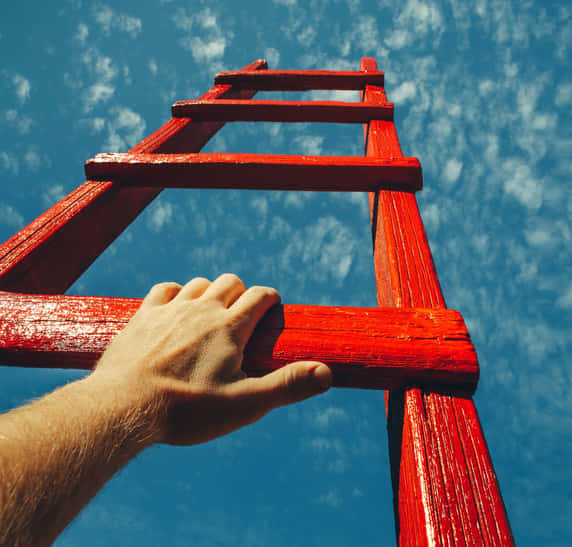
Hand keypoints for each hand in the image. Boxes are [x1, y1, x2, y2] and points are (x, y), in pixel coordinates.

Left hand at [90, 274, 331, 445]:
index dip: (270, 300)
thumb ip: (287, 386)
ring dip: (209, 293)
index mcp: (230, 328)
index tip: (272, 312)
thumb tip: (326, 373)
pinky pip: (165, 289)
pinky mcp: (143, 317)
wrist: (122, 408)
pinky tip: (176, 310)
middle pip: (230, 282)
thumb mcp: (245, 404)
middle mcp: (202, 310)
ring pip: (198, 284)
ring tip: (210, 315)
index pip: (260, 295)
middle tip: (242, 318)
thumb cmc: (186, 410)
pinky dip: (176, 294)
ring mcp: (170, 311)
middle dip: (241, 293)